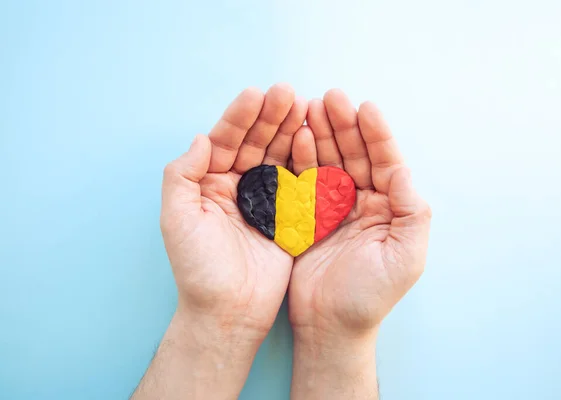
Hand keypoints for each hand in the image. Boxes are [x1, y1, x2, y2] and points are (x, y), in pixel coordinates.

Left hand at [132, 84, 306, 399]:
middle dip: (270, 117)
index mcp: (208, 184)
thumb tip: (201, 137)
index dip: (239, 118)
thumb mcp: (176, 219)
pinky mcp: (288, 217)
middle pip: (255, 143)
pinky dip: (306, 161)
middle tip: (287, 93)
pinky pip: (298, 182)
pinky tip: (314, 140)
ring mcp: (264, 201)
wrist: (228, 311)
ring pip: (278, 157)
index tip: (256, 94)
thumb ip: (181, 175)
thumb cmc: (198, 269)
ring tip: (305, 106)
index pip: (224, 141)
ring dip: (290, 131)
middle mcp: (237, 187)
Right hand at [288, 89, 431, 398]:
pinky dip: (300, 158)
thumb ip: (412, 212)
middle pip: (355, 154)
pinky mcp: (307, 215)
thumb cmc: (370, 296)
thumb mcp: (405, 258)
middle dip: (343, 125)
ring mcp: (333, 206)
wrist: (329, 326)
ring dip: (320, 133)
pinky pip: (304, 180)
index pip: (386, 161)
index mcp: (391, 208)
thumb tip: (405, 170)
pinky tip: (295, 137)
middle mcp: (364, 201)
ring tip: (309, 106)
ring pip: (328, 160)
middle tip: (330, 97)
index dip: (376, 134)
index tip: (364, 106)